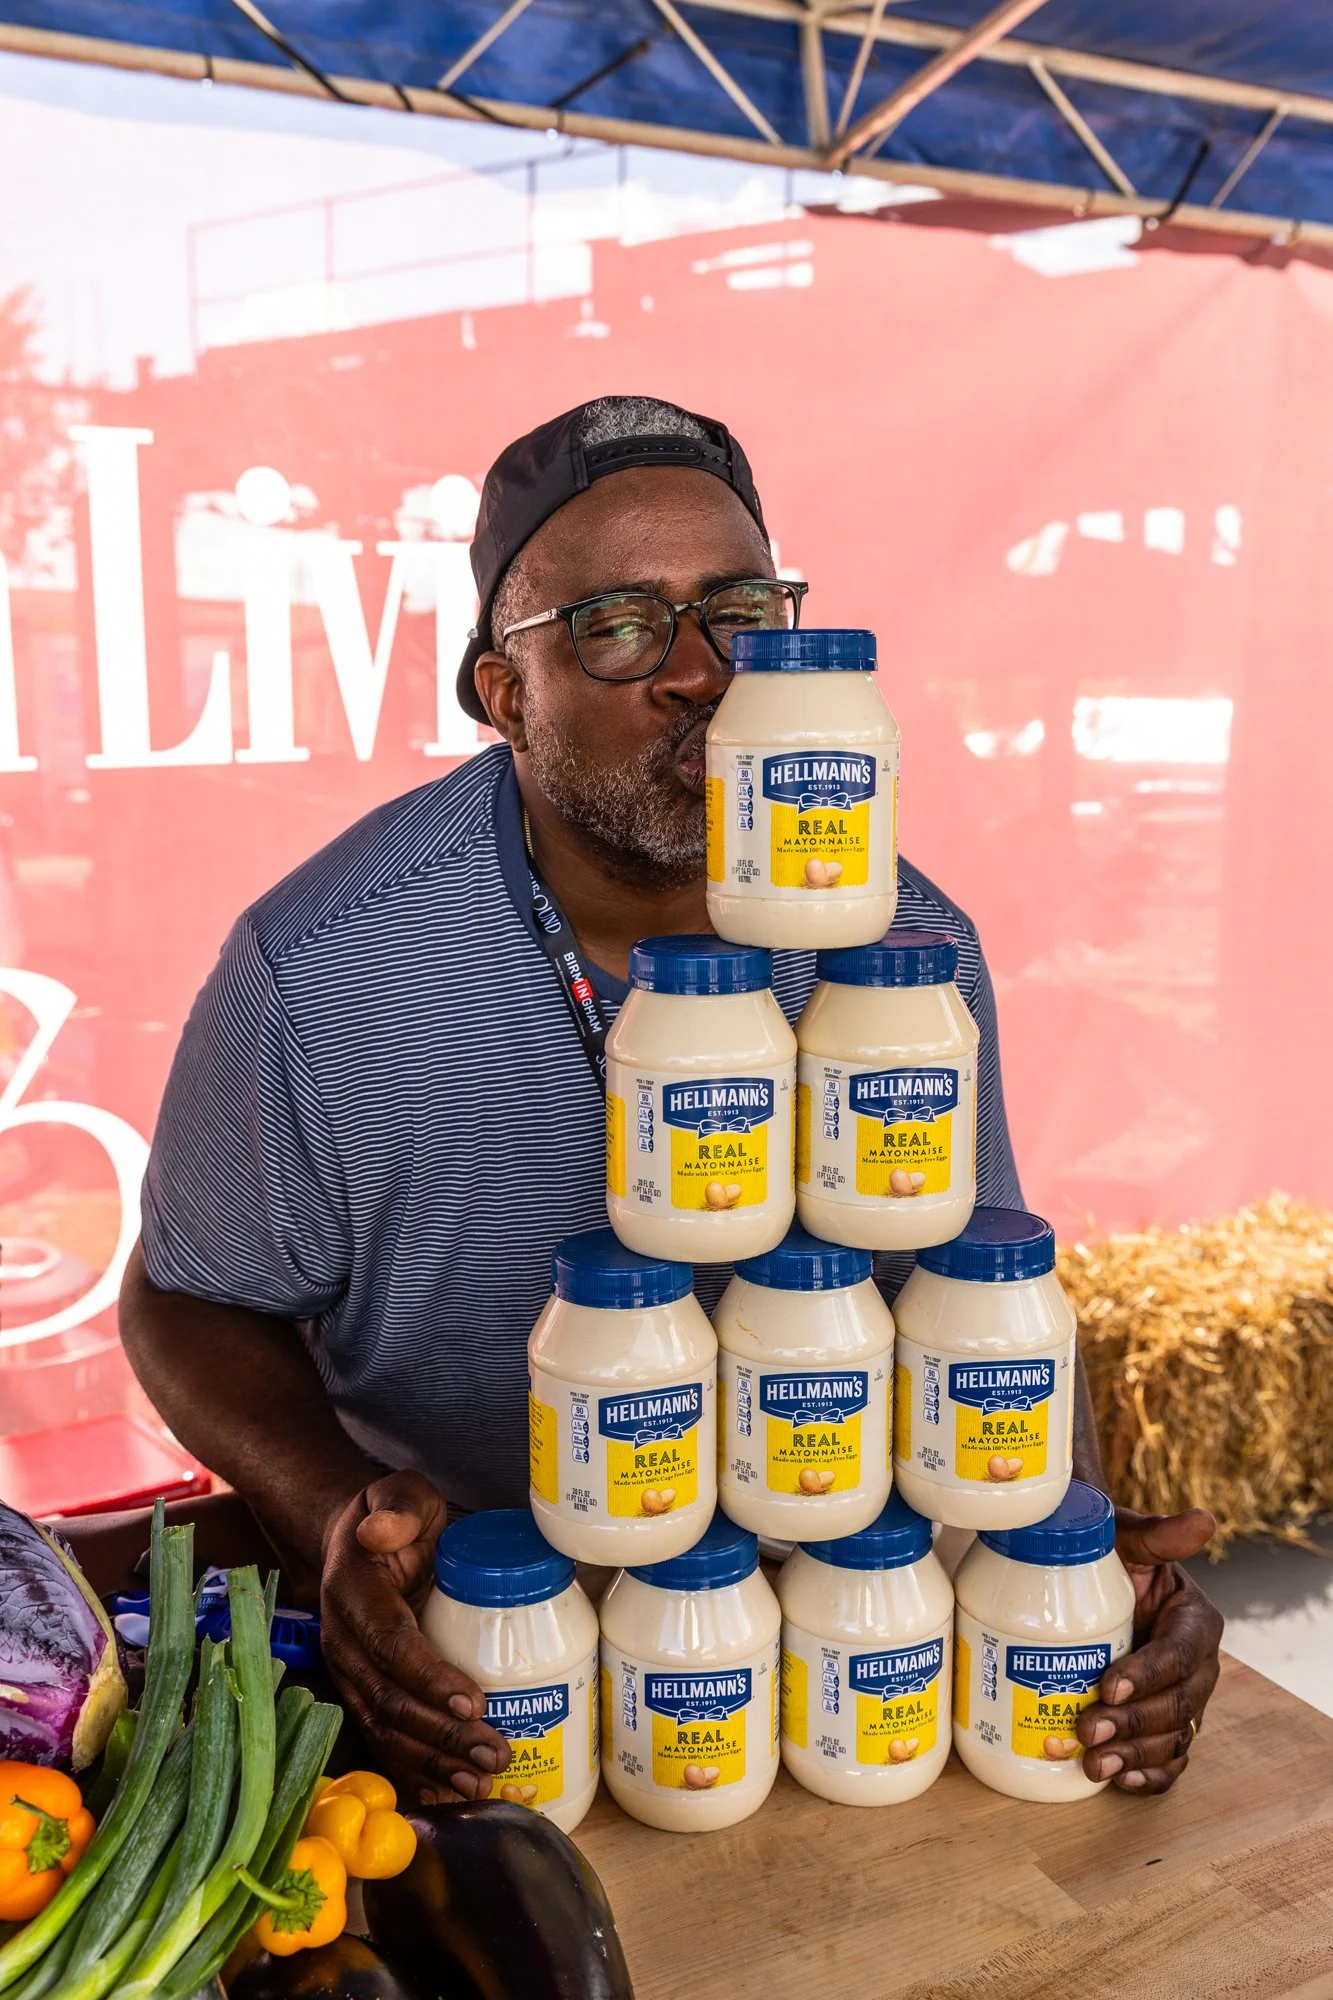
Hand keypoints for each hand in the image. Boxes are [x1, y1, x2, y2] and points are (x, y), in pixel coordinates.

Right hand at [319, 1471, 510, 1803]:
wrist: (353, 1539)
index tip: (473, 1703)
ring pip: (385, 1729)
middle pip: (390, 1699)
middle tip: (494, 1753)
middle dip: (443, 1735)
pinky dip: (414, 1771)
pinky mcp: (359, 1694)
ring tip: (481, 1782)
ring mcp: (347, 1674)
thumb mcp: (399, 1493)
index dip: (429, 1677)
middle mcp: (342, 1642)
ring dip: (433, 1762)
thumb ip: (399, 1507)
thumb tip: (381, 1530)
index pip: (390, 1644)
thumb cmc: (392, 1516)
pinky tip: (448, 1794)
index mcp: (352, 1593)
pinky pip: (382, 1740)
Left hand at [1077, 1506, 1223, 1794]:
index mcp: (1196, 1621)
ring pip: (1173, 1738)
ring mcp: (1181, 1698)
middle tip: (1088, 1730)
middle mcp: (1197, 1665)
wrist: (1086, 1573)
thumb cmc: (1109, 1551)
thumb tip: (1204, 1521)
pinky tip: (1120, 1782)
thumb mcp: (1128, 1537)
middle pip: (1177, 1705)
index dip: (1149, 1674)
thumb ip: (1159, 1533)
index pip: (1179, 1654)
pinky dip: (1149, 1776)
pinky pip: (1168, 1760)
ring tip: (1094, 1764)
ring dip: (1136, 1756)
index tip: (1108, 1686)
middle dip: (1135, 1724)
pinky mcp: (1163, 1723)